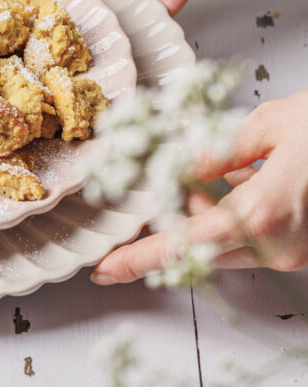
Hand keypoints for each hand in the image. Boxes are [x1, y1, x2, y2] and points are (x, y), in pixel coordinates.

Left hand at [90, 90, 307, 284]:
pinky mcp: (304, 247)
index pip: (185, 244)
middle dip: (168, 227)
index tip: (106, 268)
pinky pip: (250, 239)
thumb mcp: (268, 125)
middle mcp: (279, 242)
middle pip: (199, 247)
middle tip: (144, 208)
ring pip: (224, 244)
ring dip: (201, 217)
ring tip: (210, 176)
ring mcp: (295, 250)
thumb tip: (169, 170)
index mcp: (263, 211)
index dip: (142, 258)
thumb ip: (212, 152)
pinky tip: (238, 182)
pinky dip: (230, 215)